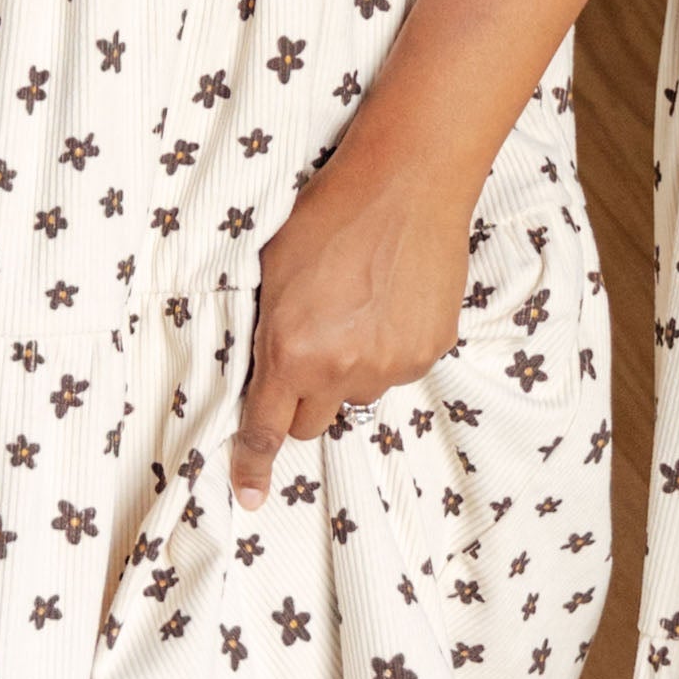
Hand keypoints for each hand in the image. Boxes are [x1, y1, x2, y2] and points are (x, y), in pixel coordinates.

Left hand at [229, 139, 473, 498]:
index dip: (252, 466)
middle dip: (305, 400)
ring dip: (352, 370)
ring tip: (359, 309)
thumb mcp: (272, 273)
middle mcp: (341, 369)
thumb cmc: (330, 215)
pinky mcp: (429, 350)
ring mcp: (391, 363)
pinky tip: (391, 303)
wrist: (406, 183)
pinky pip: (399, 370)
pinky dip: (390, 348)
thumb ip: (268, 333)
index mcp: (291, 351)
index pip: (265, 429)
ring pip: (359, 395)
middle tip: (311, 352)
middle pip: (313, 425)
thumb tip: (268, 368)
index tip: (250, 494)